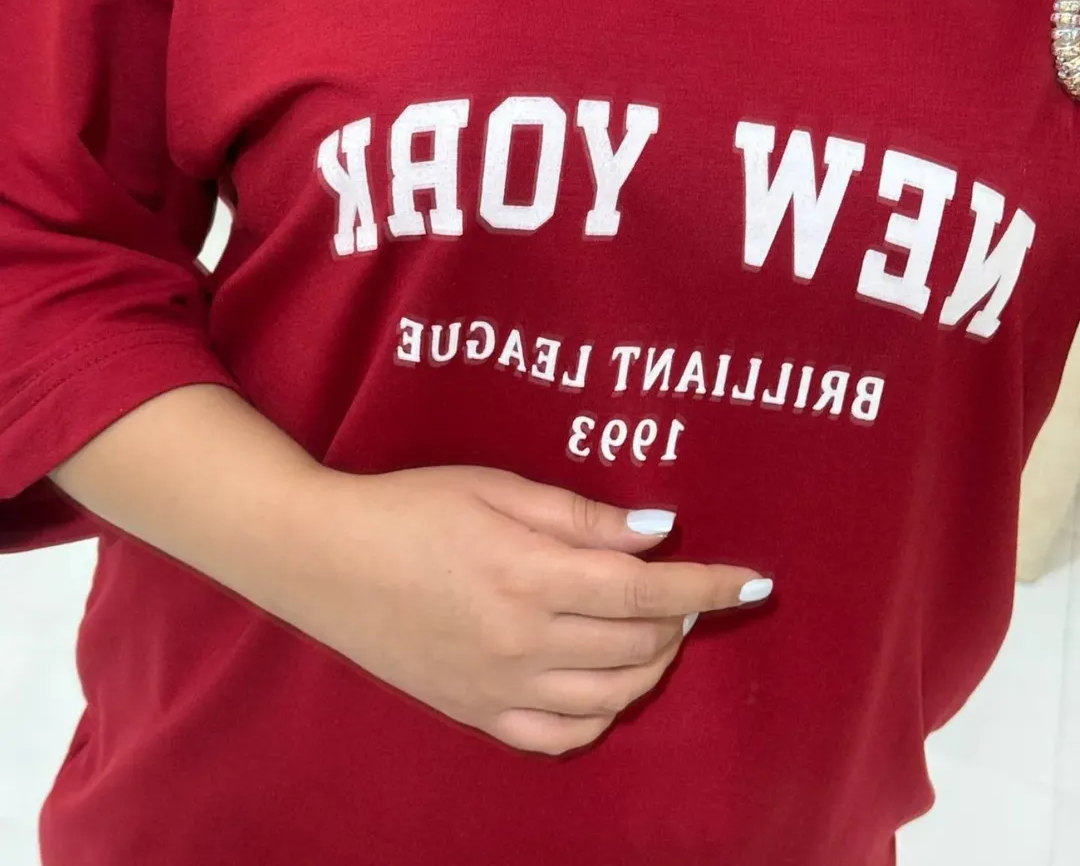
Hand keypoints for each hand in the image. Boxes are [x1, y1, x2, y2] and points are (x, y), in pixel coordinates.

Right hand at [275, 465, 770, 755]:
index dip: (712, 587)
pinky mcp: (476, 712)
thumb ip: (581, 516)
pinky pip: (561, 735)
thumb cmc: (411, 506)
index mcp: (532, 575)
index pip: (650, 592)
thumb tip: (658, 532)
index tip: (756, 582)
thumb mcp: (497, 488)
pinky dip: (602, 712)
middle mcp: (524, 641)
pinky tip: (606, 682)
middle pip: (640, 643)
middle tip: (680, 588)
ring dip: (653, 661)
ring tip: (654, 629)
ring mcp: (500, 686)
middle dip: (681, 616)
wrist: (325, 558)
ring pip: (613, 694)